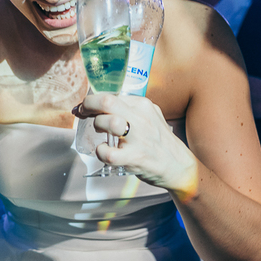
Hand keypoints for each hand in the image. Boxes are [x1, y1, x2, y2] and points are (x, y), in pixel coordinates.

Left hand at [73, 92, 197, 194]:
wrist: (178, 166)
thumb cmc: (159, 141)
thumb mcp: (150, 116)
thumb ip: (129, 109)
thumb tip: (98, 105)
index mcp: (143, 105)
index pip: (111, 95)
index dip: (92, 100)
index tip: (83, 107)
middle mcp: (141, 118)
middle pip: (107, 102)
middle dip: (88, 106)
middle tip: (81, 113)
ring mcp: (139, 138)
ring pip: (108, 123)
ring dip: (97, 126)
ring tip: (101, 134)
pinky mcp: (135, 158)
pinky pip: (108, 153)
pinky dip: (101, 151)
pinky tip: (105, 151)